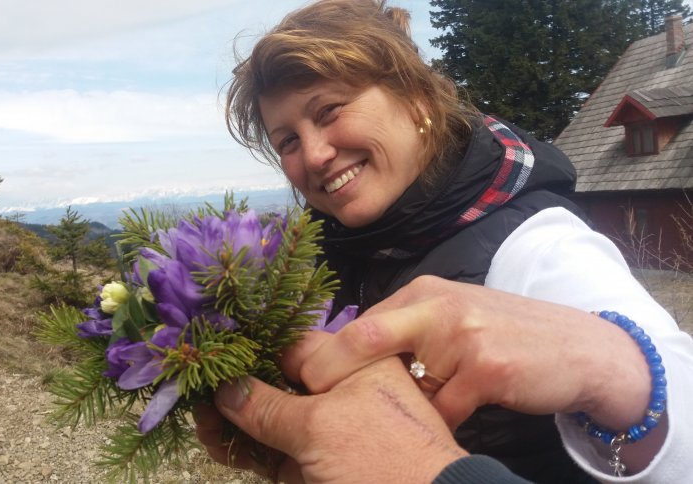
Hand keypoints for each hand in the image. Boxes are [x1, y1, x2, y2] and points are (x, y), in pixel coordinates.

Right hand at [195, 331, 466, 483]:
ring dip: (233, 423)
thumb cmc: (379, 458)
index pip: (292, 347)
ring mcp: (328, 434)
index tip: (210, 354)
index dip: (251, 349)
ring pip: (271, 421)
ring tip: (197, 421)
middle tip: (194, 393)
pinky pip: (275, 453)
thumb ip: (266, 406)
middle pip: (276, 384)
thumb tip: (223, 388)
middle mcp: (339, 393)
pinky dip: (247, 450)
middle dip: (234, 390)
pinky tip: (216, 443)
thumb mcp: (321, 427)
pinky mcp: (316, 468)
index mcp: (354, 365)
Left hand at [295, 276, 650, 431]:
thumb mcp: (453, 319)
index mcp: (423, 292)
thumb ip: (407, 330)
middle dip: (327, 373)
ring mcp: (463, 335)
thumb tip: (348, 355)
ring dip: (395, 412)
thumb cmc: (506, 336)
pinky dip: (437, 426)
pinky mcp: (488, 367)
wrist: (582, 348)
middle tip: (306, 402)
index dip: (325, 354)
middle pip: (364, 339)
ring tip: (387, 427)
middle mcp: (437, 306)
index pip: (359, 323)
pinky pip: (443, 411)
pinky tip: (444, 428)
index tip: (296, 377)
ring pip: (403, 386)